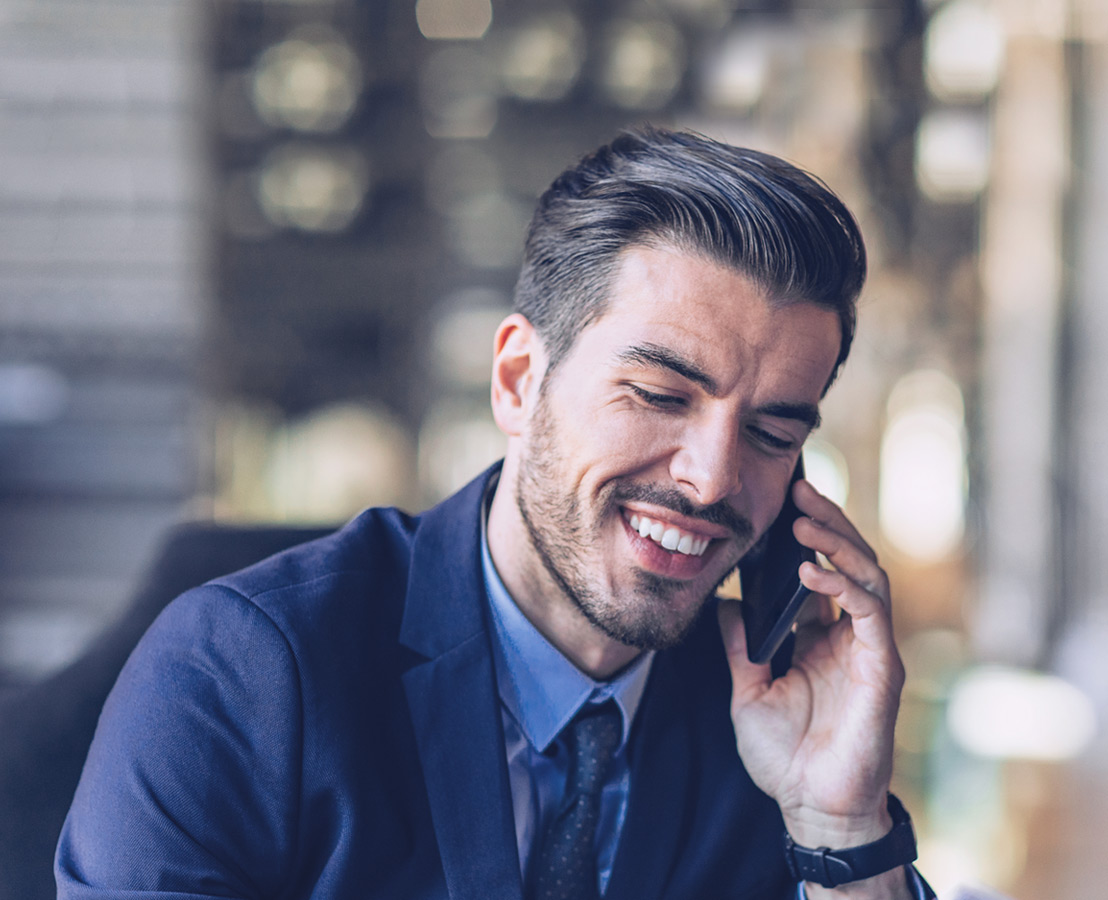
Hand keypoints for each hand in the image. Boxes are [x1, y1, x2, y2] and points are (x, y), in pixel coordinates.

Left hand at [718, 479, 908, 894]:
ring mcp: (869, 648)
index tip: (779, 502)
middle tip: (798, 491)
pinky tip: (812, 570)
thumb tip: (722, 605)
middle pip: (849, 560)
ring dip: (836, 542)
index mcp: (822, 635)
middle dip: (825, 522)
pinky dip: (844, 585)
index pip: (821, 569)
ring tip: (801, 521)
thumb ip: (739, 646)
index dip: (805, 535)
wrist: (811, 806)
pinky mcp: (882, 667)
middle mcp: (850, 634)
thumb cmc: (785, 755)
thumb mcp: (748, 689)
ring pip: (867, 574)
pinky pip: (871, 612)